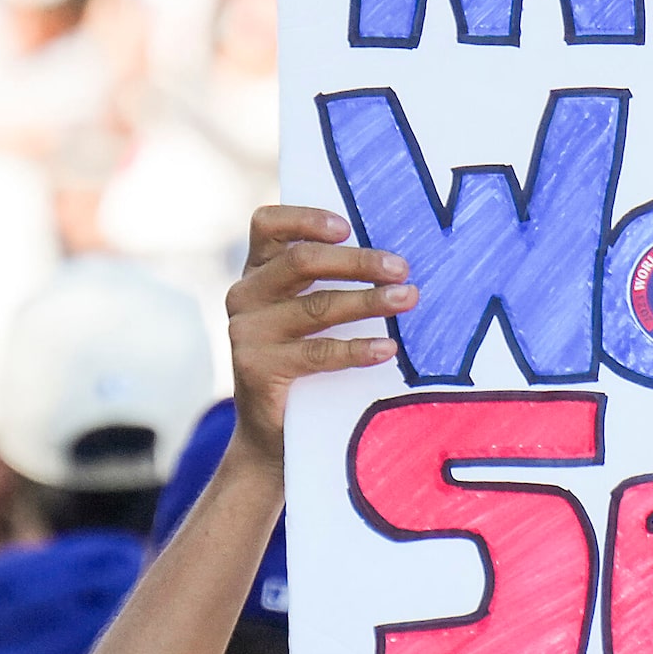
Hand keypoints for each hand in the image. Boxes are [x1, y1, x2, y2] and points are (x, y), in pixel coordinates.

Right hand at [224, 205, 413, 468]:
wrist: (273, 435)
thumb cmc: (305, 363)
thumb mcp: (310, 315)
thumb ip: (330, 282)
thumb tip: (392, 259)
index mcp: (257, 272)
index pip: (268, 224)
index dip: (306, 219)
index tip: (348, 227)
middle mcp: (245, 295)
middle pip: (302, 261)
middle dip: (357, 262)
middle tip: (401, 268)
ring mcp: (247, 332)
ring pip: (316, 305)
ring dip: (368, 300)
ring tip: (407, 299)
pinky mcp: (256, 367)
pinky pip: (317, 352)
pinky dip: (357, 349)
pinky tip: (387, 349)